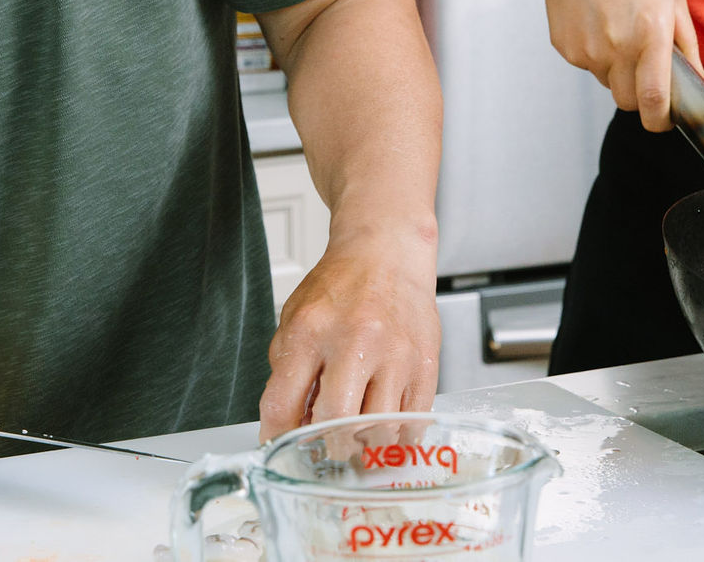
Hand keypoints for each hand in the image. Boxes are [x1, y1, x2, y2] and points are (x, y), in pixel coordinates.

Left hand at [259, 226, 438, 440]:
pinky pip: (413, 422)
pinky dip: (395, 437)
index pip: (282, 403)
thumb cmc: (341, 287)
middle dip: (324, 448)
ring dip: (363, 447)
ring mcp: (396, 355)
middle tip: (322, 450)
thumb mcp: (295, 319)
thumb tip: (288, 427)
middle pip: (336, 421)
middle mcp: (355, 341)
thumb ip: (287, 373)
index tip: (280, 446)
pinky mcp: (426, 365)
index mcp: (311, 330)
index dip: (277, 436)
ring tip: (355, 440)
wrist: (388, 253)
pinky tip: (383, 429)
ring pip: (379, 430)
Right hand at [537, 0, 701, 128]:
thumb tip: (697, 78)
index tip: (664, 121)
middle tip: (642, 66)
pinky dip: (596, 55)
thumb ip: (686, 42)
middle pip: (628, 101)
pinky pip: (588, 67)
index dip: (660, 120)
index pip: (654, 98)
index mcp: (651, 33)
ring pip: (608, 83)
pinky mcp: (566, 48)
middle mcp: (617, 46)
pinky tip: (596, 23)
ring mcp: (588, 49)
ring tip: (616, 30)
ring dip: (616, 70)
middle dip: (639, 95)